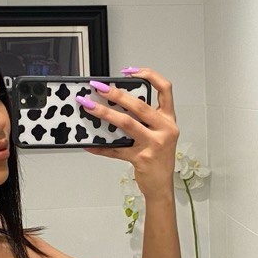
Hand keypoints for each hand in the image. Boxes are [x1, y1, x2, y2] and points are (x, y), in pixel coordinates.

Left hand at [77, 67, 178, 196]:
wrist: (162, 185)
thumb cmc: (158, 157)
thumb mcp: (158, 133)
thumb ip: (144, 119)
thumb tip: (115, 104)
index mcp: (168, 119)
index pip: (165, 89)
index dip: (149, 75)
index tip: (130, 71)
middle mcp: (165, 129)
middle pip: (139, 105)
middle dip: (116, 93)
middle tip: (99, 87)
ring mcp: (154, 144)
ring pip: (127, 123)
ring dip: (105, 113)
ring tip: (89, 106)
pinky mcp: (141, 158)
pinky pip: (116, 150)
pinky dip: (100, 147)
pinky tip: (89, 144)